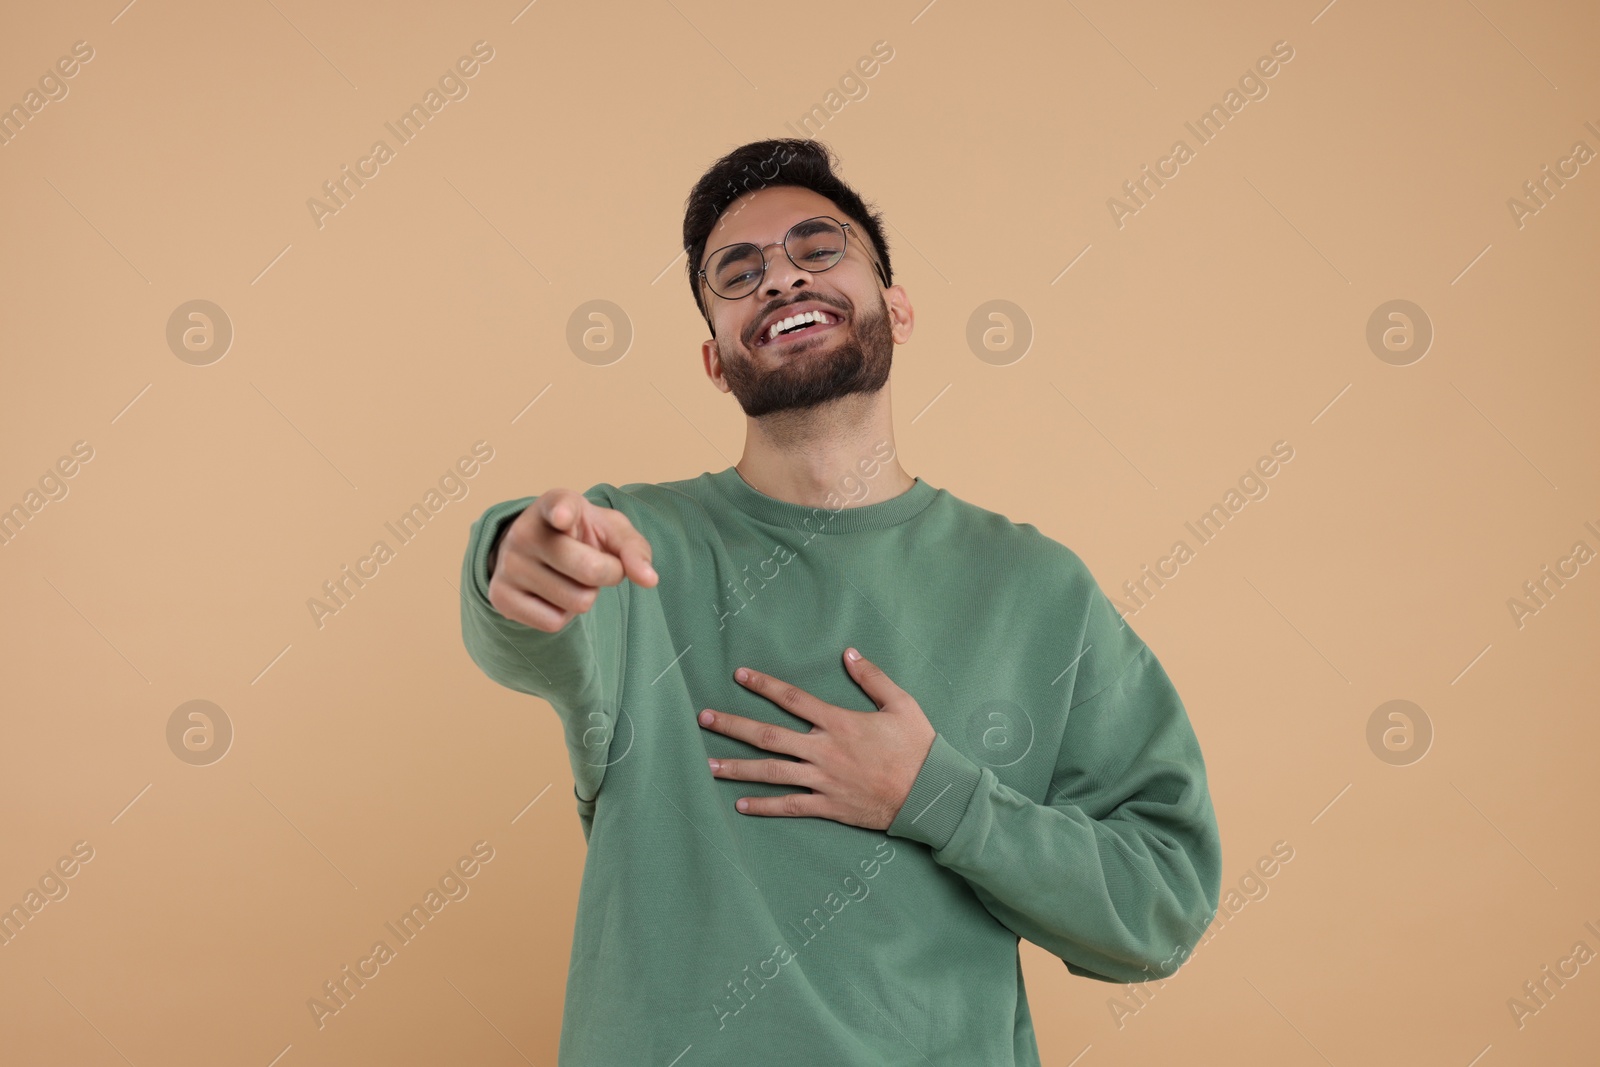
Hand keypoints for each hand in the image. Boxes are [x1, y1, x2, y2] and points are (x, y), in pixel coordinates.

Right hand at [487, 487, 656, 631]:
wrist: (537, 549)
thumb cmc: (582, 536)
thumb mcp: (612, 531)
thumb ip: (635, 550)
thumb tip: (649, 580)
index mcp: (555, 504)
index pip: (559, 507)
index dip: (564, 512)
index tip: (562, 517)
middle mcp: (524, 532)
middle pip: (590, 570)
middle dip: (609, 574)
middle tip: (600, 565)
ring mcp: (508, 565)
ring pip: (576, 602)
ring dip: (586, 596)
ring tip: (571, 577)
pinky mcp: (500, 596)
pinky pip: (554, 623)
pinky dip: (565, 615)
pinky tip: (554, 594)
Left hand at [698, 648, 936, 830]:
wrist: (930, 794)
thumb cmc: (918, 747)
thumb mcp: (901, 703)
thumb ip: (873, 678)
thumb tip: (850, 653)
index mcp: (839, 722)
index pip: (792, 699)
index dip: (764, 685)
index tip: (740, 674)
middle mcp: (824, 750)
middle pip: (768, 736)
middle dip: (733, 725)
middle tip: (704, 718)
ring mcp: (823, 780)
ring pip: (771, 772)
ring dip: (737, 768)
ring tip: (708, 764)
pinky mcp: (828, 806)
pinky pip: (789, 806)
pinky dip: (764, 806)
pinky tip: (740, 806)